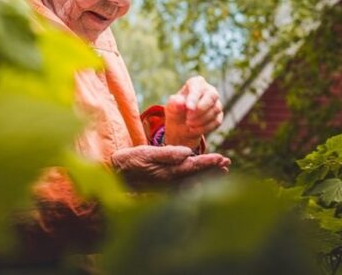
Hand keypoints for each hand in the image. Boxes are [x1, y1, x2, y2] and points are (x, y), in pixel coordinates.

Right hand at [110, 145, 229, 189]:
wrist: (114, 175)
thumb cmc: (129, 161)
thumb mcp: (145, 153)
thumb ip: (167, 153)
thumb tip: (188, 153)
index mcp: (168, 173)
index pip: (194, 166)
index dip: (209, 162)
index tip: (222, 158)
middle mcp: (170, 183)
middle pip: (197, 177)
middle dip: (213, 170)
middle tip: (227, 163)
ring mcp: (167, 187)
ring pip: (193, 182)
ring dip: (207, 176)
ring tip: (221, 170)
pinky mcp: (163, 189)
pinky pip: (185, 186)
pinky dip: (197, 181)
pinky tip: (201, 179)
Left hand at [164, 76, 223, 148]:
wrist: (181, 124)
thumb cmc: (176, 110)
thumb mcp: (171, 106)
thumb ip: (174, 103)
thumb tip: (181, 103)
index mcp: (196, 83)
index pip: (198, 87)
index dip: (194, 98)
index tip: (188, 108)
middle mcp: (209, 90)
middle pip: (212, 96)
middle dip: (201, 109)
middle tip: (188, 119)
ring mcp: (216, 103)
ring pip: (215, 110)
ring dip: (201, 120)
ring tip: (188, 124)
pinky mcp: (219, 116)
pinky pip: (216, 121)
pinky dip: (205, 127)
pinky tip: (193, 129)